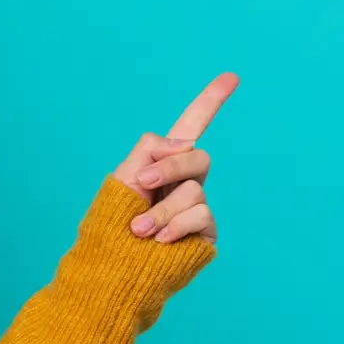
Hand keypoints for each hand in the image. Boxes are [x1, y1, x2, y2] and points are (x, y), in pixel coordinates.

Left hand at [111, 73, 238, 243]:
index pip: (191, 126)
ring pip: (194, 191)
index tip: (232, 76)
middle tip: (142, 183)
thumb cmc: (111, 225)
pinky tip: (158, 240)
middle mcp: (186, 182)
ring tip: (138, 229)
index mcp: (164, 163)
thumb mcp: (122, 179)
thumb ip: (149, 151)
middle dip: (169, 168)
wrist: (112, 267)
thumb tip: (181, 146)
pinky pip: (201, 216)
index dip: (211, 101)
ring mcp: (197, 207)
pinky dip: (176, 225)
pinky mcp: (205, 233)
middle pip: (195, 156)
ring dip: (161, 210)